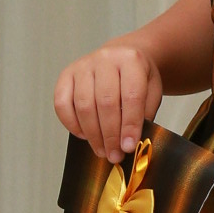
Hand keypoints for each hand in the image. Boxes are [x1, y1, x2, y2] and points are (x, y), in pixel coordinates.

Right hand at [54, 42, 163, 163]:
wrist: (121, 57)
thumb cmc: (137, 78)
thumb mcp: (152, 91)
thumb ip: (144, 113)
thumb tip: (129, 141)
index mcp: (131, 59)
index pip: (131, 96)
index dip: (130, 125)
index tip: (128, 147)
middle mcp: (105, 58)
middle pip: (105, 103)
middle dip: (110, 135)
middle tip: (115, 155)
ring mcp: (83, 65)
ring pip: (84, 105)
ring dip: (93, 134)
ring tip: (102, 150)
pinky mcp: (66, 75)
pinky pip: (62, 104)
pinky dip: (71, 124)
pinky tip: (84, 135)